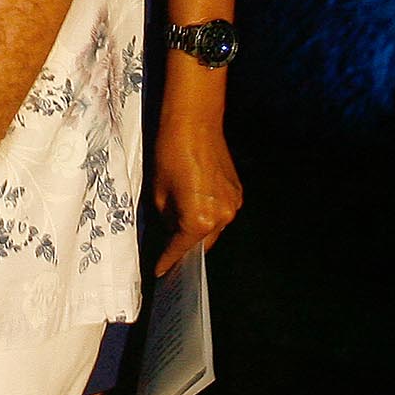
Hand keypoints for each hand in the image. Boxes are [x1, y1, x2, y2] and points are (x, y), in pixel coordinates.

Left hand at [148, 112, 242, 277]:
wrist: (194, 123)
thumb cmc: (169, 155)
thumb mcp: (157, 193)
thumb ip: (165, 220)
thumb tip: (167, 232)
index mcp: (198, 221)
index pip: (180, 250)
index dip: (167, 261)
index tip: (160, 271)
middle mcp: (221, 218)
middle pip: (201, 244)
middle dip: (185, 246)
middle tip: (168, 248)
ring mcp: (232, 205)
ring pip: (213, 229)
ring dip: (198, 230)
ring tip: (180, 223)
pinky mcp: (237, 193)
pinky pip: (221, 213)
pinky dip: (209, 214)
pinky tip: (194, 203)